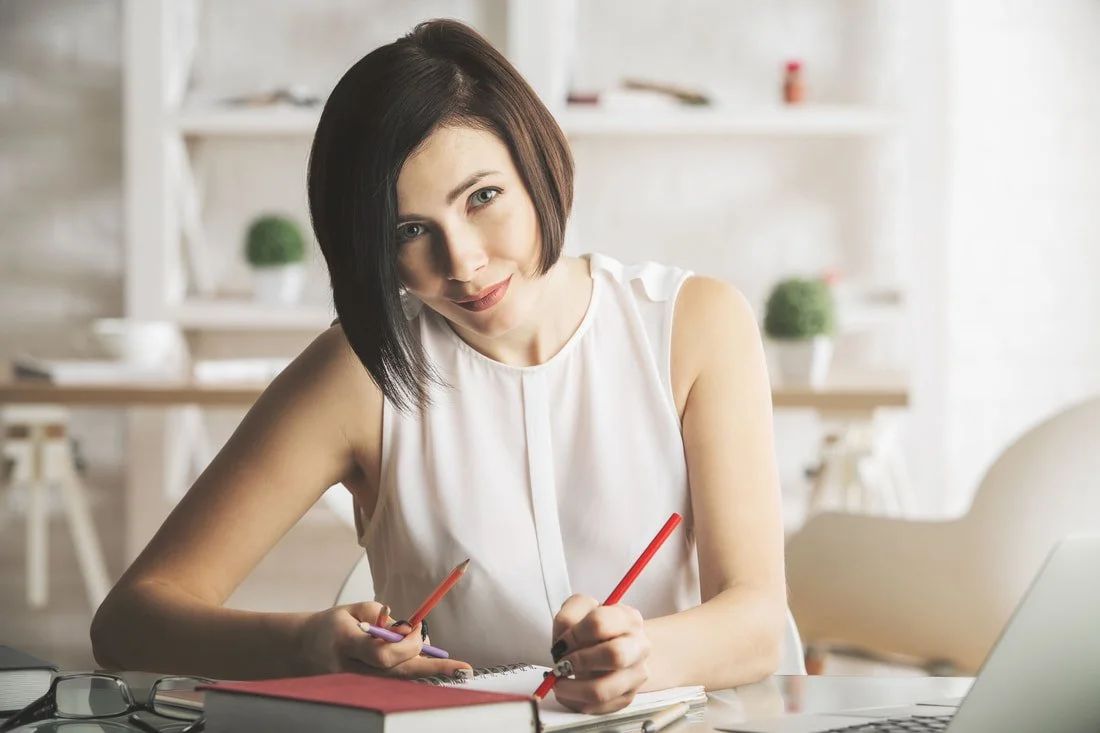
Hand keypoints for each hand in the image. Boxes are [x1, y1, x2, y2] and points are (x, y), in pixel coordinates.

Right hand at [295, 601, 471, 678]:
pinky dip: (414, 672)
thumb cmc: (332, 625)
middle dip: (433, 671)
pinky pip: (395, 681)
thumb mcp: (354, 609)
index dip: (407, 644)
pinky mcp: (365, 687)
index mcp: (347, 644)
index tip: (417, 628)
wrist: (306, 648)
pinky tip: (429, 664)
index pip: (383, 653)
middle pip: (398, 675)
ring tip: (448, 663)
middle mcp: (353, 669)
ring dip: (425, 669)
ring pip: (399, 681)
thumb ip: (381, 616)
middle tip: (463, 668)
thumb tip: (408, 627)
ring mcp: (358, 683)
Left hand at [548, 594, 651, 713]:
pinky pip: (598, 708)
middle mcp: (638, 646)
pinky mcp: (627, 696)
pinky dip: (576, 703)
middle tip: (562, 664)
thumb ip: (568, 616)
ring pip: (603, 690)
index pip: (599, 623)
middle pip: (614, 656)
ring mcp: (636, 674)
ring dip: (573, 689)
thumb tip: (562, 644)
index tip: (561, 643)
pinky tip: (569, 692)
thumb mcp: (581, 609)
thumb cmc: (598, 629)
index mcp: (628, 618)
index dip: (574, 635)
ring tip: (560, 683)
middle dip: (579, 662)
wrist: (620, 645)